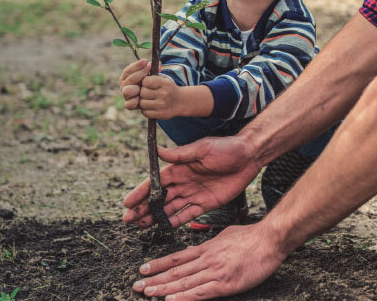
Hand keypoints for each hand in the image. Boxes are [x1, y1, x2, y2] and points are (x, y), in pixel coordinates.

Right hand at [119, 59, 149, 110]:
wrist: (152, 97)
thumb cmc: (149, 83)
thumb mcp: (151, 75)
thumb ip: (153, 69)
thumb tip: (159, 65)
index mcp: (126, 78)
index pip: (128, 70)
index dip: (136, 65)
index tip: (145, 61)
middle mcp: (124, 86)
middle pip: (129, 79)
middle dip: (139, 73)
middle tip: (148, 69)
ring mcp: (126, 96)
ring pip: (126, 91)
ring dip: (135, 88)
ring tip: (143, 86)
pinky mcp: (129, 105)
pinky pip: (128, 104)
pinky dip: (134, 101)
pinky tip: (140, 98)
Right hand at [123, 135, 260, 228]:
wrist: (249, 157)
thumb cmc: (226, 148)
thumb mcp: (202, 148)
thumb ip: (180, 155)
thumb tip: (157, 150)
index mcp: (180, 168)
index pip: (155, 182)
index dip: (141, 192)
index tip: (127, 203)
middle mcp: (184, 182)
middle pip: (159, 198)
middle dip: (143, 208)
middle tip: (128, 220)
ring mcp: (194, 194)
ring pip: (170, 208)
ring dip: (155, 216)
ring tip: (140, 225)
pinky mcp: (206, 203)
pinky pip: (188, 214)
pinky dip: (175, 221)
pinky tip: (163, 227)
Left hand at [132, 223, 286, 299]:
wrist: (269, 240)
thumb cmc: (251, 237)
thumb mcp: (224, 235)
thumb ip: (209, 244)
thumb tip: (193, 250)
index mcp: (206, 248)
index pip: (177, 258)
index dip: (158, 264)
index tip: (143, 269)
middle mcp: (207, 260)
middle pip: (176, 272)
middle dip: (155, 279)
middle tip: (137, 286)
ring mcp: (215, 272)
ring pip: (184, 283)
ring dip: (164, 289)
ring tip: (147, 293)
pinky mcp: (226, 284)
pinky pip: (201, 293)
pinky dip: (184, 297)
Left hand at [139, 75, 181, 119]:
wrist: (180, 101)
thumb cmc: (167, 88)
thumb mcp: (164, 78)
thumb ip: (153, 74)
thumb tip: (144, 68)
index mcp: (165, 83)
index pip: (145, 81)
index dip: (144, 82)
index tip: (148, 84)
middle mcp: (164, 94)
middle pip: (142, 92)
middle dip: (143, 93)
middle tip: (148, 93)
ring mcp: (162, 105)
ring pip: (142, 103)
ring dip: (143, 102)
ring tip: (149, 100)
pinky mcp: (160, 114)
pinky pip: (145, 112)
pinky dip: (146, 110)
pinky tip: (151, 107)